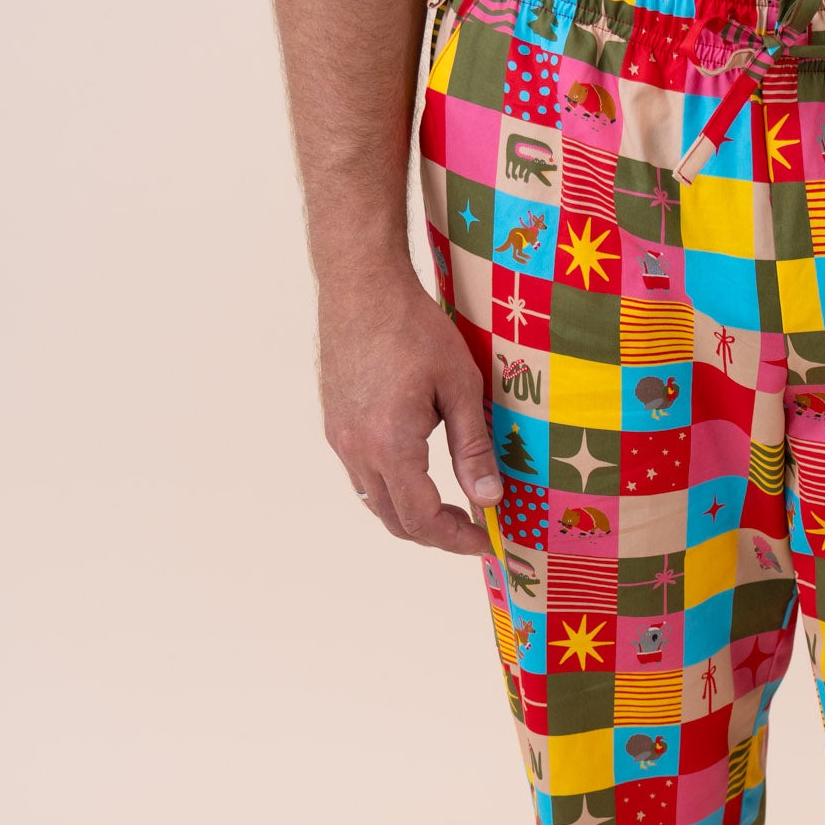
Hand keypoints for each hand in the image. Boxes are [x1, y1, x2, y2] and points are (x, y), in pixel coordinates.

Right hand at [318, 259, 501, 557]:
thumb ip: (473, 449)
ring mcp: (340, 438)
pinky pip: (362, 475)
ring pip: (375, 501)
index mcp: (390, 445)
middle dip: (437, 533)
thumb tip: (489, 500)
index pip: (422, 519)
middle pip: (395, 520)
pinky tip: (419, 473)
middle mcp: (357, 450)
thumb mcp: (460, 386)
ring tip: (451, 505)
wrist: (360, 285)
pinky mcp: (335, 423)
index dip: (457, 539)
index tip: (486, 540)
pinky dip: (392, 489)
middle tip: (474, 528)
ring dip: (412, 513)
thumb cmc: (415, 328)